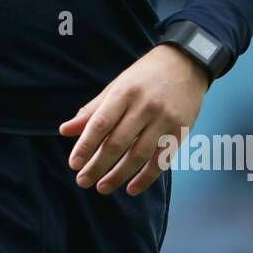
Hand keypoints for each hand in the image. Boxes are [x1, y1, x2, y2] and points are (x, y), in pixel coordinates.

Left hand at [58, 45, 208, 195]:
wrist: (186, 64)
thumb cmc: (144, 76)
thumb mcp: (116, 86)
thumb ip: (93, 110)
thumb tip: (65, 130)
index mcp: (125, 93)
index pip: (101, 123)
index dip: (86, 145)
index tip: (74, 164)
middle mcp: (145, 106)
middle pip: (118, 143)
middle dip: (98, 166)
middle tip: (83, 181)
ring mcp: (164, 120)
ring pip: (139, 155)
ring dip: (119, 175)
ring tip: (102, 187)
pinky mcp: (180, 131)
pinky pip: (161, 160)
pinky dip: (146, 177)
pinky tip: (131, 188)